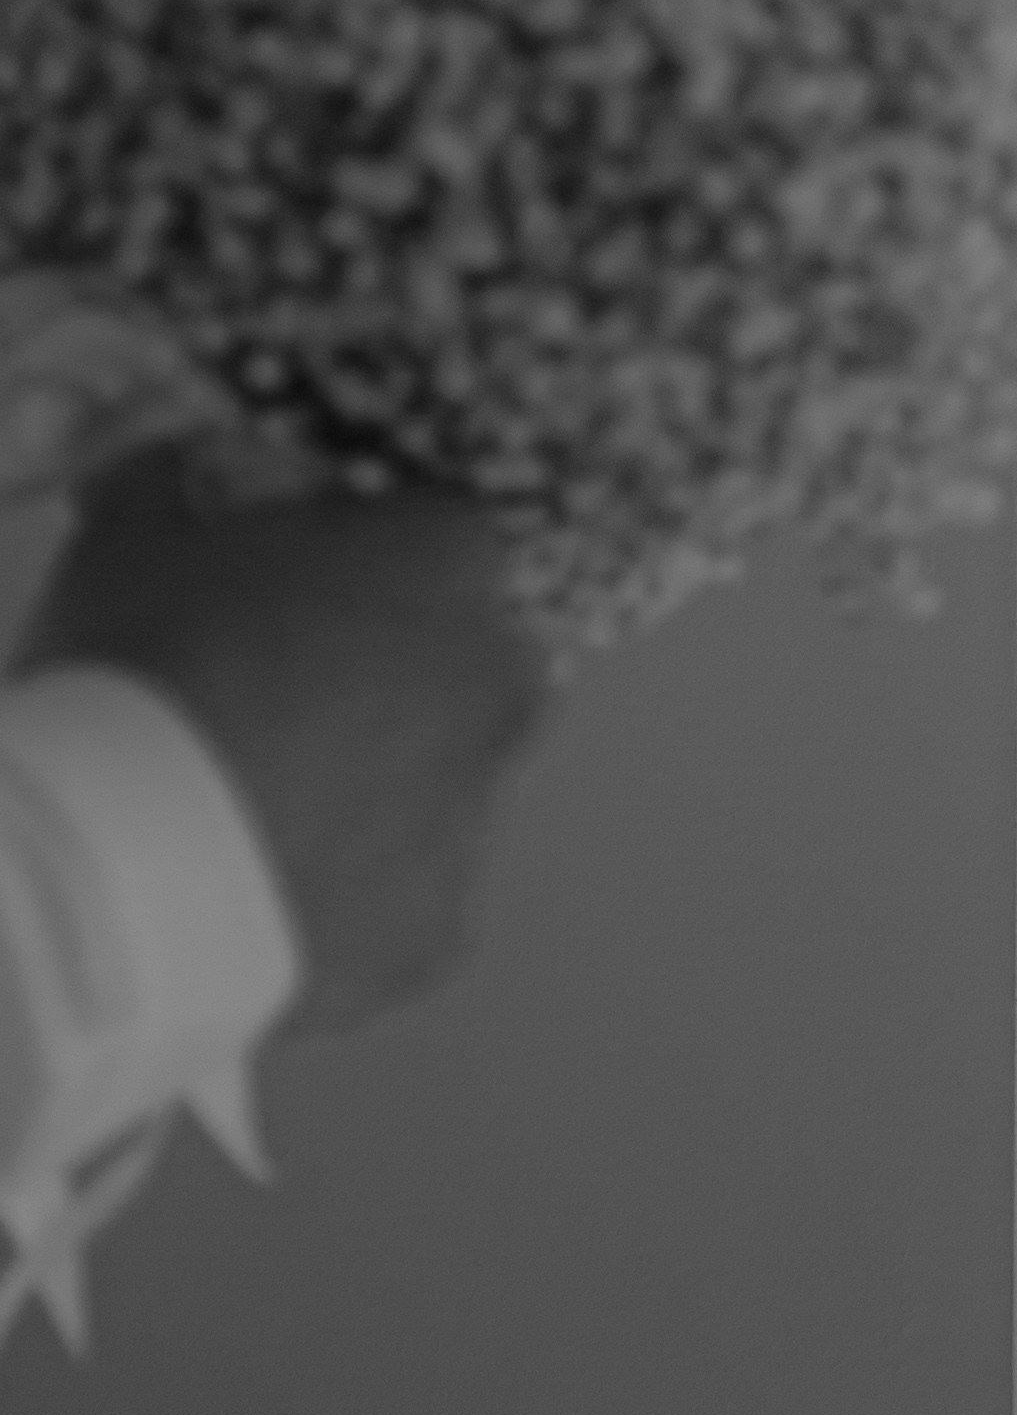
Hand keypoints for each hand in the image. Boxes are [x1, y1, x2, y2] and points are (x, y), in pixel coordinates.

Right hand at [8, 463, 552, 1033]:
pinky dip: (344, 910)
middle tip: (265, 713)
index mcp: (451, 558)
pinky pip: (398, 912)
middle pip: (460, 669)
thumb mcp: (130, 537)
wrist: (115, 868)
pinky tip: (255, 911)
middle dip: (386, 686)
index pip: (438, 537)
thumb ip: (171, 489)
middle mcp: (502, 683)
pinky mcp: (437, 941)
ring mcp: (479, 821)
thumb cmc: (137, 667)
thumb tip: (166, 474)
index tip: (287, 594)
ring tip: (241, 828)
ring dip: (367, 803)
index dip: (361, 565)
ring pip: (435, 797)